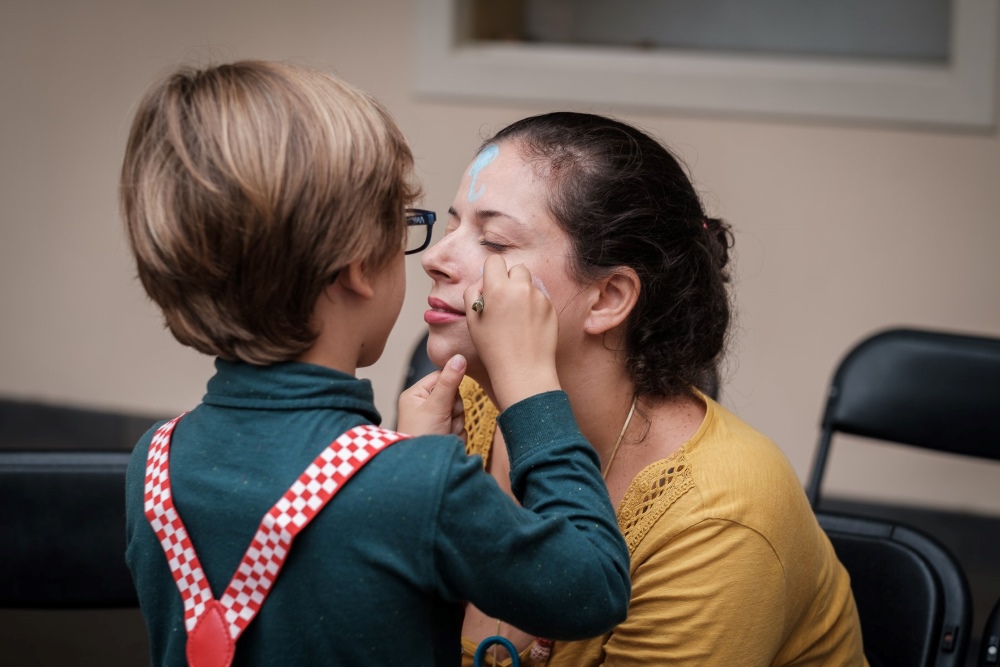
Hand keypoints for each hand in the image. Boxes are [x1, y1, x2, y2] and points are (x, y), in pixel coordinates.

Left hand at [397, 354, 466, 436]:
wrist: (421, 470)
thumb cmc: (420, 437)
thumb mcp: (436, 406)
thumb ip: (450, 382)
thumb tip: (459, 357)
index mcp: (415, 395)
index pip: (441, 377)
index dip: (450, 387)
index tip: (448, 399)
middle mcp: (424, 406)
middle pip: (454, 396)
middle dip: (454, 410)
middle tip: (444, 420)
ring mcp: (435, 421)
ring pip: (459, 413)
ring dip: (456, 424)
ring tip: (443, 433)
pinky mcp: (444, 434)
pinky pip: (460, 427)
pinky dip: (456, 435)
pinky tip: (446, 441)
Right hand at [464, 255, 560, 410]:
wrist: (524, 370)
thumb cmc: (494, 349)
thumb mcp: (472, 320)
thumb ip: (473, 293)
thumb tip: (483, 280)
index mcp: (498, 289)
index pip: (495, 261)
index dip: (491, 272)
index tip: (491, 284)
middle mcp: (521, 288)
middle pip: (516, 268)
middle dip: (510, 280)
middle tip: (504, 301)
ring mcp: (539, 297)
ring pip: (530, 283)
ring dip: (523, 292)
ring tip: (517, 317)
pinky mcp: (551, 307)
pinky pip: (540, 297)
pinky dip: (534, 306)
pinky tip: (528, 325)